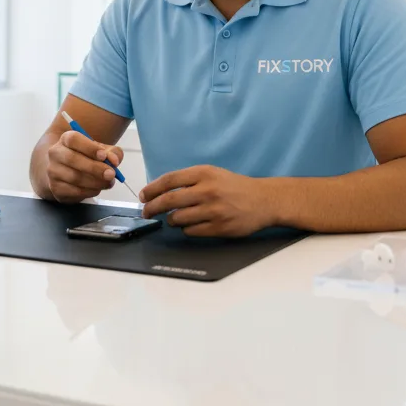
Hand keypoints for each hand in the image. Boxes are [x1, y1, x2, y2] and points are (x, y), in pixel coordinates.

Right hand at [46, 131, 123, 202]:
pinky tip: (97, 189)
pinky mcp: (55, 188)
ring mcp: (53, 172)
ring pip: (74, 177)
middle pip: (72, 159)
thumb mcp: (99, 150)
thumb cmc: (85, 157)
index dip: (89, 148)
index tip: (103, 155)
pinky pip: (74, 191)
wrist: (65, 171)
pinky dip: (89, 191)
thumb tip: (114, 161)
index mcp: (65, 139)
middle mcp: (55, 153)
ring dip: (95, 182)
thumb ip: (111, 152)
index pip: (73, 139)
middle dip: (95, 168)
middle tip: (111, 174)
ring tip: (108, 182)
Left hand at [139, 166, 272, 236]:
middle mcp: (207, 190)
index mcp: (203, 173)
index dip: (152, 189)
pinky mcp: (219, 227)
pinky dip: (186, 229)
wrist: (262, 200)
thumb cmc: (233, 186)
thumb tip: (160, 190)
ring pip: (178, 218)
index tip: (143, 196)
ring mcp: (214, 210)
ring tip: (173, 218)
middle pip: (169, 200)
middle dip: (152, 207)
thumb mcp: (211, 173)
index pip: (169, 180)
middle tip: (146, 211)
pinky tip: (190, 225)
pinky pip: (191, 231)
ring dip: (171, 220)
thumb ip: (188, 180)